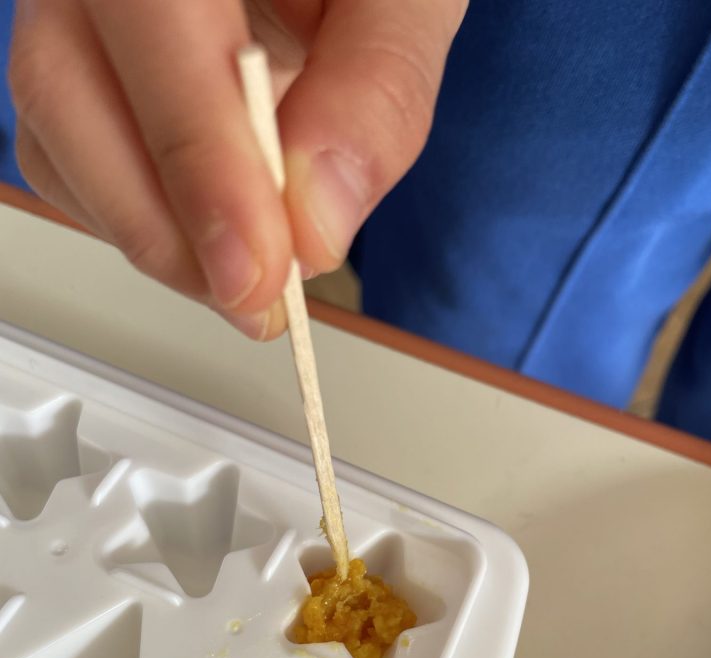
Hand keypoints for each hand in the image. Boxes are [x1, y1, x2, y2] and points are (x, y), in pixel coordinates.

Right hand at [9, 0, 465, 337]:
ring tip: (252, 275)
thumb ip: (377, 88)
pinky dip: (145, 222)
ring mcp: (63, 11)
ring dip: (157, 239)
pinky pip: (70, 162)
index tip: (260, 268)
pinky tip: (216, 236)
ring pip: (57, 141)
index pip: (149, 18)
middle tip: (261, 300)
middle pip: (65, 94)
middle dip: (169, 230)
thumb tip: (317, 221)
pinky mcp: (72, 68)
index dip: (198, 159)